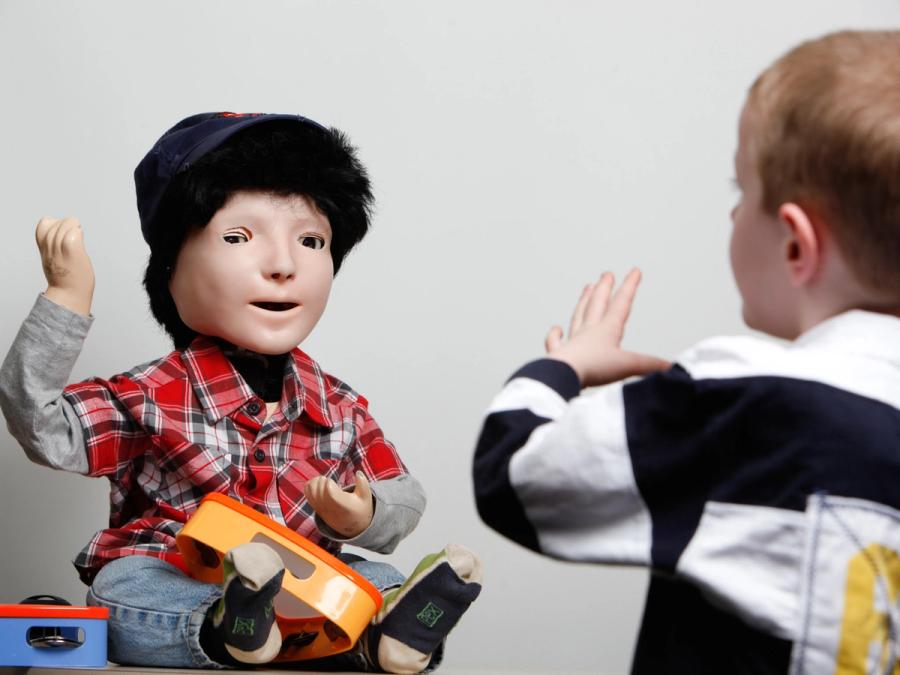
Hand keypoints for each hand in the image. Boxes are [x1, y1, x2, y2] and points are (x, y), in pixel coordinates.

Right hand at [35, 217, 94, 315]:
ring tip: (79, 237)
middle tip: (75, 236)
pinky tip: (81, 240)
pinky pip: (73, 232)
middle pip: (56, 222)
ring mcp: (60, 249)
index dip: (56, 225)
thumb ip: (57, 249)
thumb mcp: (55, 261)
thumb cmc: (67, 281)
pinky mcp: (71, 251)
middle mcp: (50, 247)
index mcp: (44, 249)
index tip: (64, 236)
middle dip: (68, 224)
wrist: (69, 295)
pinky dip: (78, 232)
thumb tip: (70, 237)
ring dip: (75, 227)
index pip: (45, 223)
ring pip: (65, 224)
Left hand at [304, 472, 373, 537]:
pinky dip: (310, 487)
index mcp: (343, 505)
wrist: (353, 527)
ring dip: (314, 482)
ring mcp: (323, 510)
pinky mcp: (318, 509)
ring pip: (311, 492)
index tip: (334, 482)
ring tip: (323, 481)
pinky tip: (318, 484)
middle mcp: (331, 509)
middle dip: (321, 480)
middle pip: (318, 491)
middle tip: (329, 480)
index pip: (329, 492)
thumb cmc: (360, 509)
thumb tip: (358, 473)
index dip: (329, 483)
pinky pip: (308, 496)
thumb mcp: (366, 496)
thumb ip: (363, 483)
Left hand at [545, 268, 669, 386]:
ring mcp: (572, 341)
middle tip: (606, 273)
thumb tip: (671, 367)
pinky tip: (556, 329)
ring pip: (579, 315)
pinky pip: (555, 342)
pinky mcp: (558, 355)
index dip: (630, 286)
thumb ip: (651, 365)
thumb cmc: (593, 369)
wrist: (562, 376)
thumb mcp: (628, 366)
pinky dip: (555, 335)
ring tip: (587, 288)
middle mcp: (589, 331)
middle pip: (597, 303)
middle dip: (605, 287)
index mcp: (607, 330)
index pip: (621, 303)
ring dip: (584, 301)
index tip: (635, 271)